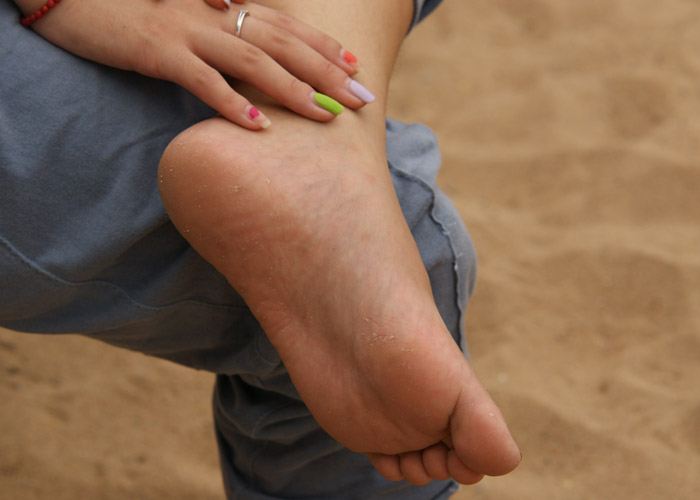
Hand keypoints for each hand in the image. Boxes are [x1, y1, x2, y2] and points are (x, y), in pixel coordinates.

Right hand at [17, 0, 372, 129]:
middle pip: (283, 44)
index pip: (286, 27)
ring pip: (252, 60)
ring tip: (325, 116)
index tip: (355, 70)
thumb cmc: (134, 10)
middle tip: (361, 101)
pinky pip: (201, 80)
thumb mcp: (188, 19)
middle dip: (326, 73)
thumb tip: (254, 72)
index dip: (323, 47)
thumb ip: (223, 37)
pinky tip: (259, 127)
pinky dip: (231, 102)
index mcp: (225, 5)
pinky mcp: (159, 50)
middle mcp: (215, 13)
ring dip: (292, 89)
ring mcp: (189, 30)